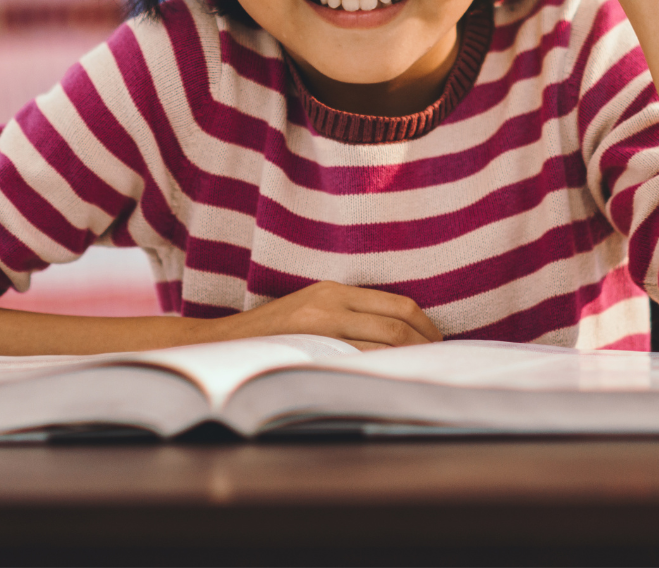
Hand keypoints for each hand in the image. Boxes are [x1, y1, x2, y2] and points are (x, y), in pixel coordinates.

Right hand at [207, 280, 442, 350]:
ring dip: (410, 358)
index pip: (397, 304)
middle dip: (426, 344)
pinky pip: (360, 359)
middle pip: (396, 323)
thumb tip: (398, 333)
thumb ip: (348, 313)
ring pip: (383, 342)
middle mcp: (330, 303)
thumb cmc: (276, 330)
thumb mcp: (312, 307)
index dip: (425, 325)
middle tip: (439, 360)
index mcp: (334, 290)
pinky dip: (384, 368)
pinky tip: (393, 378)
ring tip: (422, 370)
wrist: (229, 342)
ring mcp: (321, 327)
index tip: (437, 341)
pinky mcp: (313, 348)